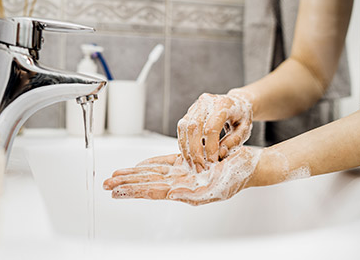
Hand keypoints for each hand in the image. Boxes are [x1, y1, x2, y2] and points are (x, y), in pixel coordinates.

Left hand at [103, 147, 261, 205]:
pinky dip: (149, 165)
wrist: (252, 166)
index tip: (117, 190)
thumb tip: (171, 195)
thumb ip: (194, 193)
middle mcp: (181, 184)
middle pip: (147, 183)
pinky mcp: (187, 165)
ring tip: (115, 177)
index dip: (134, 190)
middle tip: (107, 184)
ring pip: (151, 174)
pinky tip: (139, 166)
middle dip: (126, 183)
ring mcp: (183, 174)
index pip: (153, 191)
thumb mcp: (218, 186)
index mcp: (186, 191)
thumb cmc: (239, 176)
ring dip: (133, 175)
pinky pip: (164, 164)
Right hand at [177, 92, 252, 171]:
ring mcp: (196, 105)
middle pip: (194, 127)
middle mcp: (206, 101)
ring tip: (192, 164)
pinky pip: (182, 127)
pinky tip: (189, 155)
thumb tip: (219, 154)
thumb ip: (234, 142)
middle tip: (200, 167)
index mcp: (223, 104)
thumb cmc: (242, 117)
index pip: (211, 128)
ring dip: (186, 148)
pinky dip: (183, 143)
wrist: (237, 102)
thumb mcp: (245, 130)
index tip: (212, 162)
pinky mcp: (190, 111)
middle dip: (195, 151)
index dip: (210, 147)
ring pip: (184, 127)